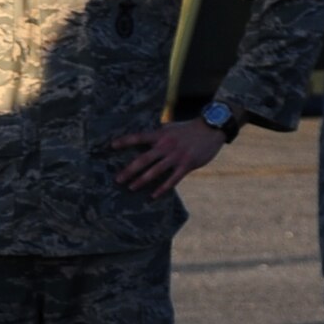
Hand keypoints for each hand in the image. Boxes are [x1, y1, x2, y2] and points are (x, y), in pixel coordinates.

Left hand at [111, 119, 226, 196]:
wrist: (212, 128)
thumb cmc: (189, 129)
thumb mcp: (171, 128)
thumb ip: (158, 134)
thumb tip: (143, 139)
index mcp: (161, 135)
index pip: (139, 137)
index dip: (125, 141)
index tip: (111, 145)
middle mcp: (166, 145)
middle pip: (143, 159)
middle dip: (129, 170)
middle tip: (117, 179)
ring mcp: (176, 156)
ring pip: (155, 171)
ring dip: (141, 180)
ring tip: (131, 187)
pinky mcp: (187, 165)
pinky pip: (172, 180)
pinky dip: (162, 188)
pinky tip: (153, 196)